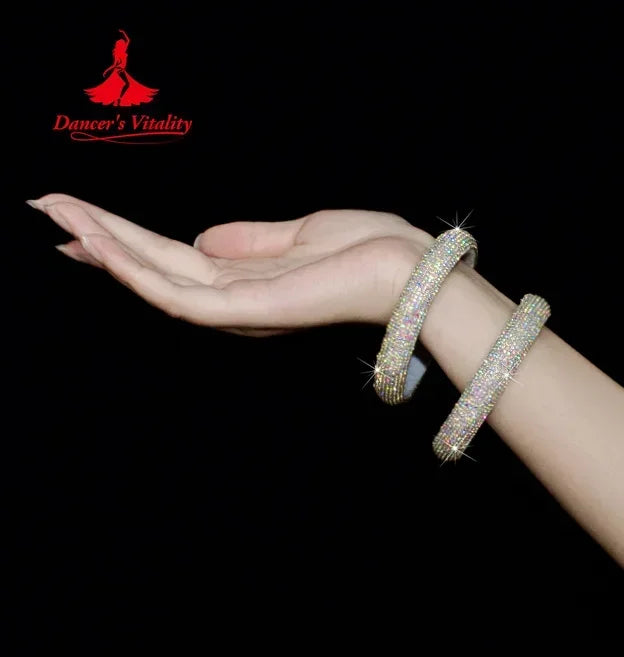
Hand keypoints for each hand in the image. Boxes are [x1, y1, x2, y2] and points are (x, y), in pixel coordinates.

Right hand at [30, 194, 433, 335]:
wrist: (407, 269)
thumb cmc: (364, 250)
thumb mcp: (295, 235)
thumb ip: (246, 241)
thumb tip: (202, 239)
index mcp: (245, 280)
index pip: (172, 259)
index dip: (126, 238)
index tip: (83, 216)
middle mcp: (234, 300)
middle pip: (154, 267)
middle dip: (101, 238)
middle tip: (48, 208)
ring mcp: (237, 310)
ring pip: (154, 281)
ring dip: (105, 249)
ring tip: (60, 216)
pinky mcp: (245, 313)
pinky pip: (177, 294)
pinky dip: (135, 270)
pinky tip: (102, 243)